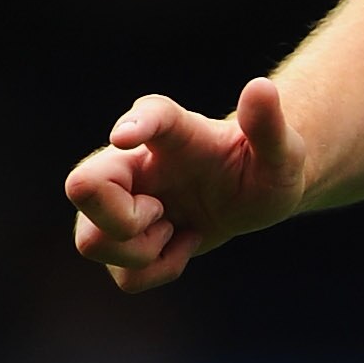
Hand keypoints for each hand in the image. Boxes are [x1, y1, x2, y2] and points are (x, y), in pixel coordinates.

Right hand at [65, 80, 302, 294]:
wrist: (252, 197)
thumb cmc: (264, 169)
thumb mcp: (282, 154)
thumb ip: (269, 126)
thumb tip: (261, 86)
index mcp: (172, 130)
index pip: (147, 114)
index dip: (134, 125)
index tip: (126, 137)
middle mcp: (131, 161)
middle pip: (82, 186)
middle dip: (124, 220)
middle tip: (165, 213)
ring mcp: (119, 201)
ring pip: (91, 242)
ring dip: (141, 252)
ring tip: (174, 229)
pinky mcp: (121, 238)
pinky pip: (123, 276)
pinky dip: (156, 271)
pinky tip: (179, 244)